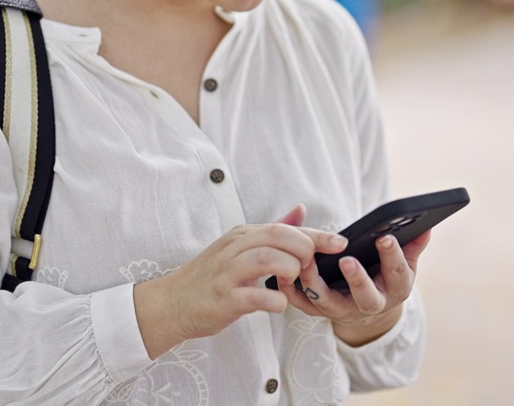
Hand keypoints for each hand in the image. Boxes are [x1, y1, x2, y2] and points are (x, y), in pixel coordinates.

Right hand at [133, 205, 346, 358]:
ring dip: (289, 271)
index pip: (286, 228)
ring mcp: (227, 273)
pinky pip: (255, 296)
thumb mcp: (240, 248)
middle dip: (304, 251)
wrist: (171, 303)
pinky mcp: (223, 299)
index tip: (341, 242)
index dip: (317, 235)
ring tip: (292, 282)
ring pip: (267, 259)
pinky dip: (275, 300)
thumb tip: (301, 210)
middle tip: (310, 268)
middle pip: (279, 237)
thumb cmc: (212, 277)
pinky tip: (279, 304)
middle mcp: (234, 249)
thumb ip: (273, 230)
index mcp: (242, 235)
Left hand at [280, 228, 431, 346]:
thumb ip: (412, 246)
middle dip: (358, 279)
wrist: (366, 310)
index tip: (385, 237)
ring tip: (308, 262)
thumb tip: (426, 227)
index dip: (393, 257)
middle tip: (347, 260)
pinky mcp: (321, 312)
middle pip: (367, 297)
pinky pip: (304, 305)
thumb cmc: (384, 277)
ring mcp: (344, 311)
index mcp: (396, 289)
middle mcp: (371, 305)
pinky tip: (284, 273)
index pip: (398, 274)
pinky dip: (292, 291)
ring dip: (316, 284)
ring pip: (330, 304)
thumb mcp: (403, 265)